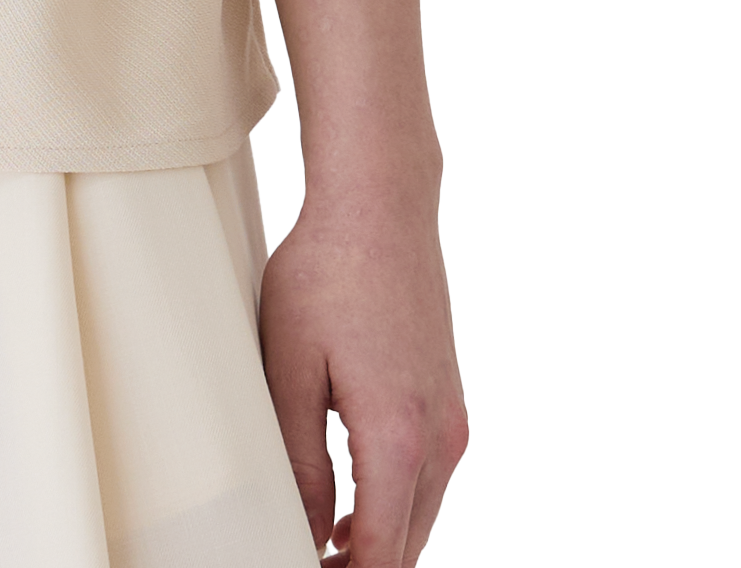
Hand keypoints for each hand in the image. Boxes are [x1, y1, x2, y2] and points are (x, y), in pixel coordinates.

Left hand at [257, 174, 467, 566]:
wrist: (380, 208)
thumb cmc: (328, 272)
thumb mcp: (290, 368)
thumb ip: (298, 460)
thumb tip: (308, 530)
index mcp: (399, 438)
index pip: (382, 554)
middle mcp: (439, 438)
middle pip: (408, 547)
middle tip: (308, 563)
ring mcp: (451, 420)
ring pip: (419, 516)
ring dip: (378, 542)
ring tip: (321, 551)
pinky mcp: (448, 402)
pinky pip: (426, 480)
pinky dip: (394, 506)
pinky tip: (351, 508)